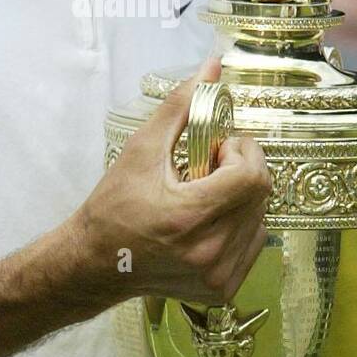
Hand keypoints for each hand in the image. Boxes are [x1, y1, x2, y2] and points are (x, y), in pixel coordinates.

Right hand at [76, 57, 271, 304]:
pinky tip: (210, 221)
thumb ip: (181, 106)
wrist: (95, 263)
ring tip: (206, 195)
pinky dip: (241, 225)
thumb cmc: (113, 206)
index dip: (240, 152)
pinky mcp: (222, 290)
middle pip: (260, 195)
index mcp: (188, 217)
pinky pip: (255, 244)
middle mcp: (208, 252)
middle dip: (242, 169)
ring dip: (242, 197)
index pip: (252, 176)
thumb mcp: (141, 149)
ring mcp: (217, 276)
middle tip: (210, 167)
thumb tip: (212, 66)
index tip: (216, 149)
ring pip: (261, 219)